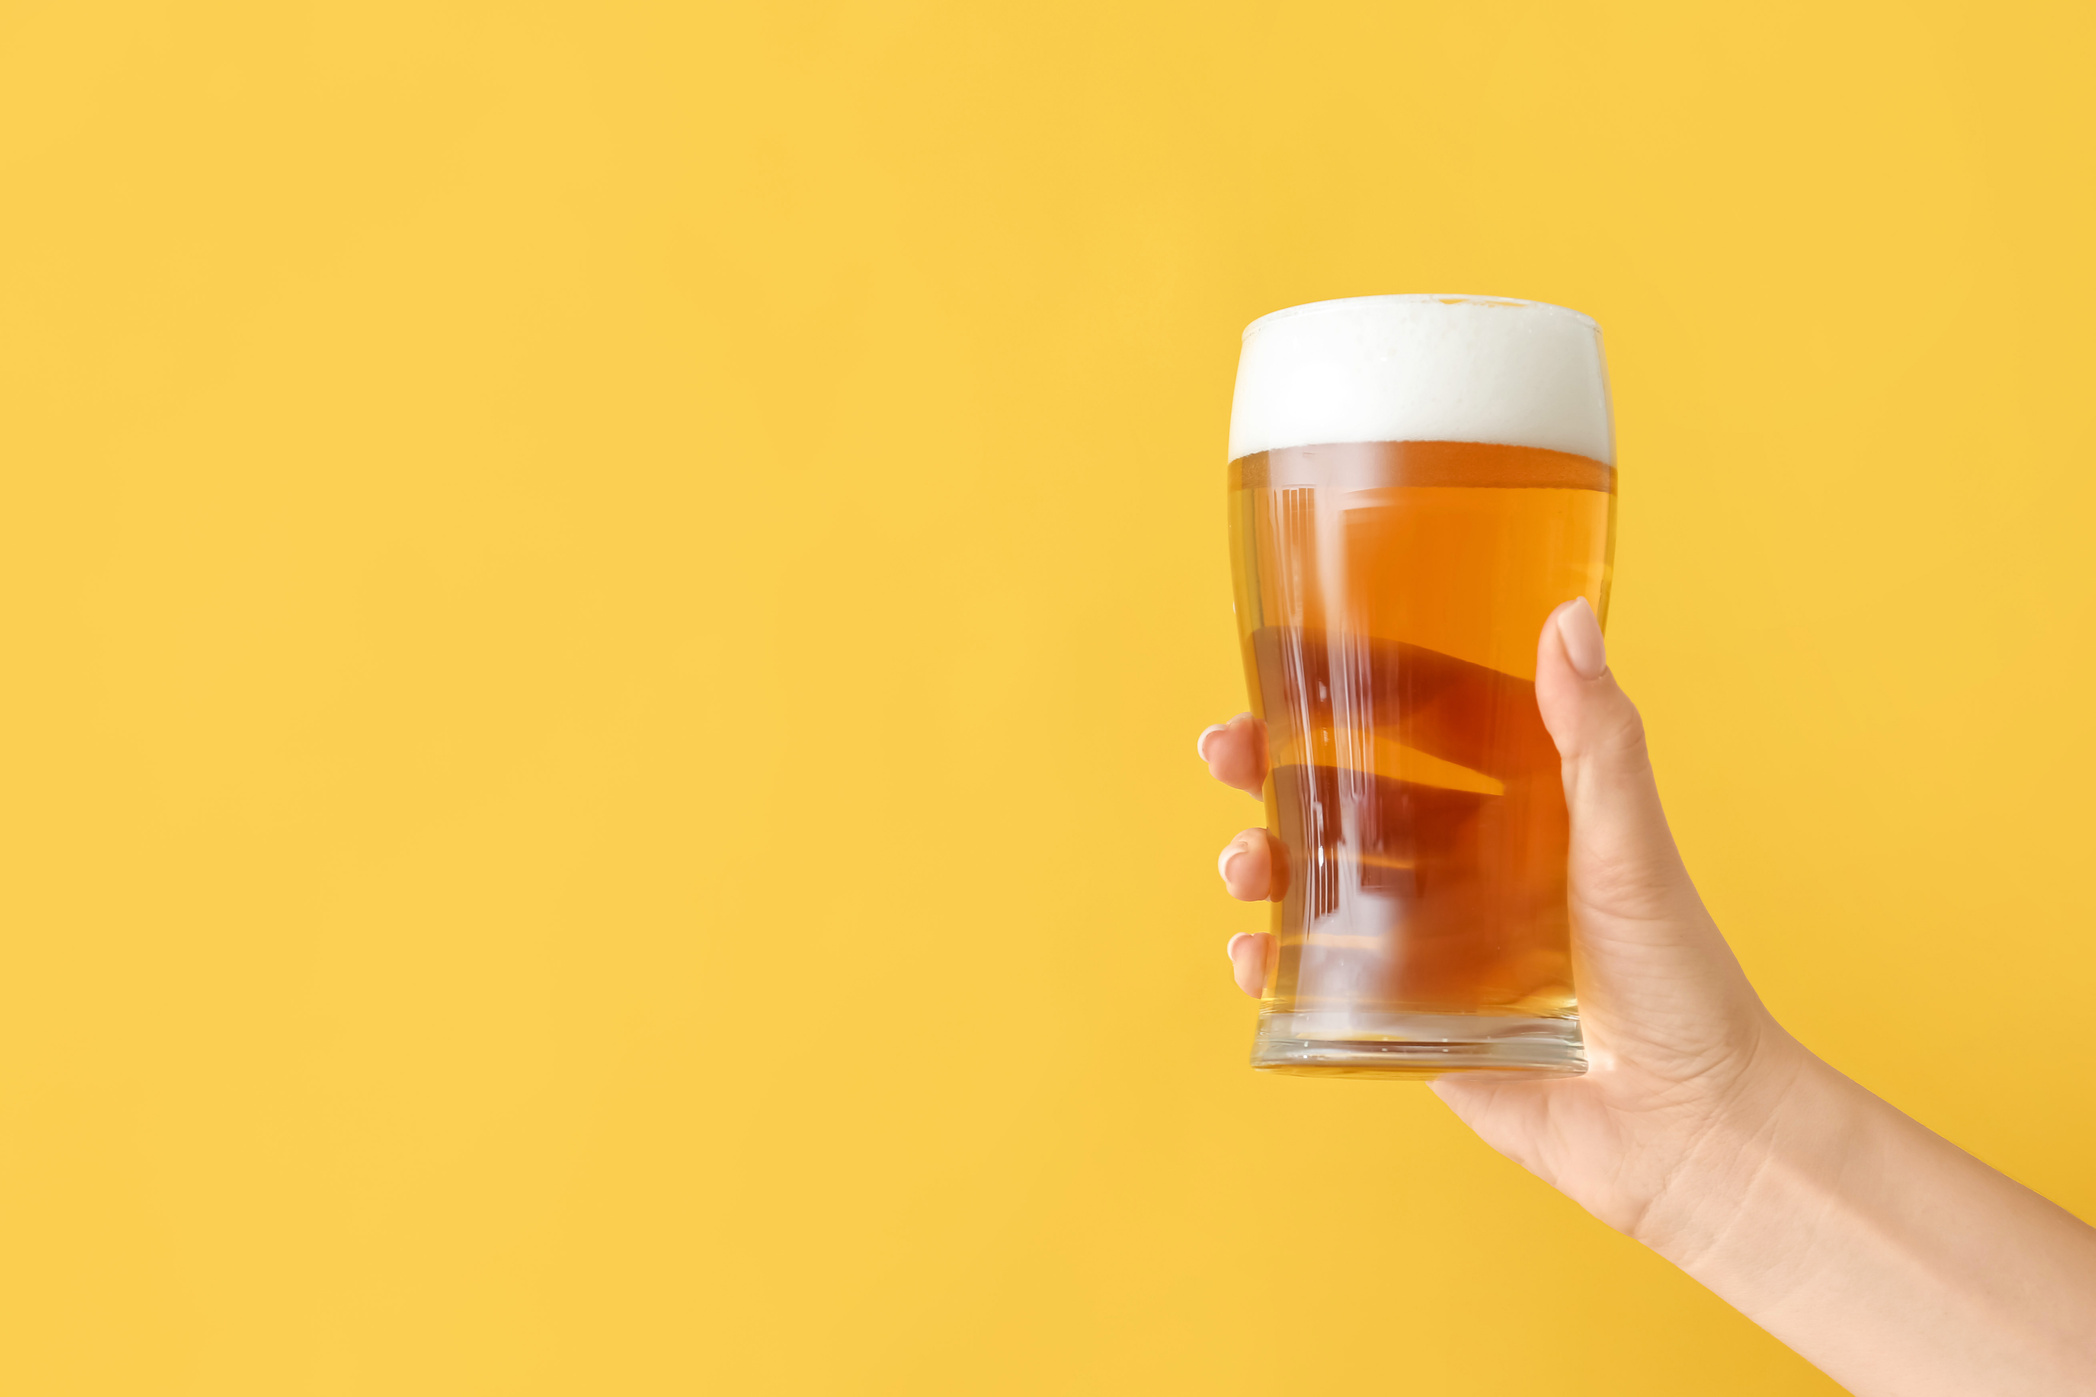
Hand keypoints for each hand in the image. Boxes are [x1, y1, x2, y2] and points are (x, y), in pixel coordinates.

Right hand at [1196, 599, 1803, 1239]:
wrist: (1690, 1133)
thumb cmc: (1684, 984)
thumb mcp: (1634, 848)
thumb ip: (1598, 740)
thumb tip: (1568, 619)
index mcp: (1528, 810)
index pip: (1428, 725)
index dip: (1356, 688)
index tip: (1286, 657)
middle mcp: (1476, 867)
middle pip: (1355, 798)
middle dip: (1279, 771)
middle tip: (1225, 751)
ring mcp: (1440, 944)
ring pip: (1329, 884)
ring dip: (1270, 863)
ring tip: (1241, 864)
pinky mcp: (1417, 1020)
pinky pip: (1328, 982)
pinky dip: (1278, 965)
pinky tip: (1253, 957)